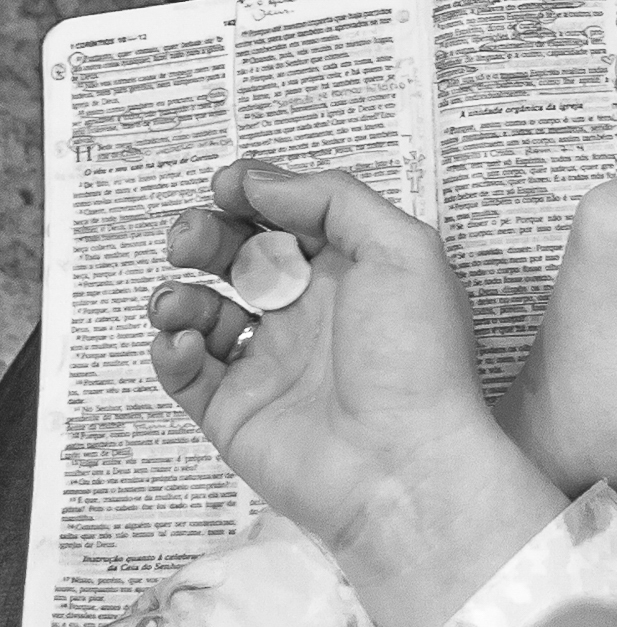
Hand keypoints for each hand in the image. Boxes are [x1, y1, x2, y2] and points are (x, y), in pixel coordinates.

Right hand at [147, 161, 566, 625]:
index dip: (252, 196)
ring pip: (203, 312)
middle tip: (189, 238)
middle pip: (238, 258)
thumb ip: (334, 200)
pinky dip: (172, 350)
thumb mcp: (401, 250)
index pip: (287, 220)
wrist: (405, 465)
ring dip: (177, 294)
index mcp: (348, 273)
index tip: (226, 187)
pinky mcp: (235, 412)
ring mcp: (269, 363)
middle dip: (205, 236)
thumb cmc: (414, 353)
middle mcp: (307, 314)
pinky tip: (191, 344)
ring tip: (180, 302)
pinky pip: (187, 373)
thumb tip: (257, 180)